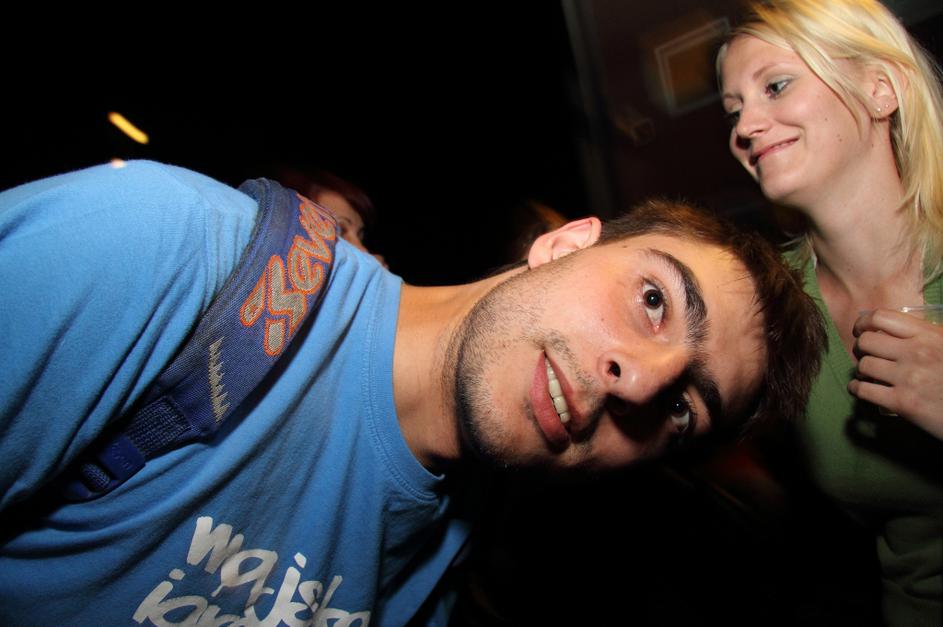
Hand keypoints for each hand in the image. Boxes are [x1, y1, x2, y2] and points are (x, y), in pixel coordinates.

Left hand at [849, 308, 942, 439]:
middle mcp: (916, 353)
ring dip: (861, 369)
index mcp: (930, 335)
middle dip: (861, 347)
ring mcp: (908, 378)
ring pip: (863, 366)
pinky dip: (857, 389)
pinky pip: (863, 391)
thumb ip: (930, 335)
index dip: (864, 321)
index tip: (861, 328)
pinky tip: (860, 388)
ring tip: (868, 373)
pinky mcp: (902, 403)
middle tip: (865, 353)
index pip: (882, 317)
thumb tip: (904, 329)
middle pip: (867, 341)